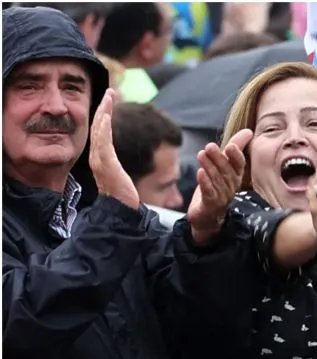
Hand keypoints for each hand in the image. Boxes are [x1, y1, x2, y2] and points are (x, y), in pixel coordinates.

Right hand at [89, 89, 138, 209]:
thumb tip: (114, 159)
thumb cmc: (121, 197)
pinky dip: (103, 130)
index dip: (103, 115)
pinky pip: (103, 145)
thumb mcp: (118, 175)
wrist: (120, 212)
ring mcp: (100, 161)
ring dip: (104, 113)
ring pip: (100, 132)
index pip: (101, 132)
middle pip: (98, 127)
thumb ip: (114, 164)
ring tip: (109, 97)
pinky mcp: (106, 166)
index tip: (109, 100)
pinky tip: (105, 118)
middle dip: (103, 108)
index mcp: (101, 158)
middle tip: (111, 92)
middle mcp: (98, 157)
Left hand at [186, 129, 253, 245]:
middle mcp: (231, 187)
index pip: (240, 165)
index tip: (230, 146)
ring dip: (210, 167)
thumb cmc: (216, 187)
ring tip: (201, 154)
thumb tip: (248, 131)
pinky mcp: (210, 205)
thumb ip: (236, 147)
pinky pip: (209, 193)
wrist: (207, 216)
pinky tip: (200, 172)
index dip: (236, 156)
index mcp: (236, 176)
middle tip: (209, 146)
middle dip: (219, 158)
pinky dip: (205, 183)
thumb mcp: (224, 164)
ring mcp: (222, 197)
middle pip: (227, 172)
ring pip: (217, 181)